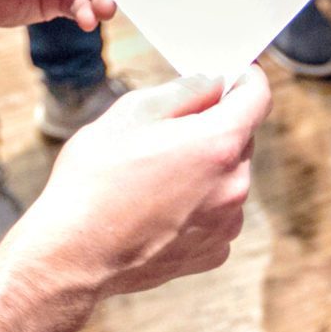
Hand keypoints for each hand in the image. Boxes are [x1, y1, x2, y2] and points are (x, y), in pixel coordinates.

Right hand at [13, 68, 270, 295]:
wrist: (73, 254)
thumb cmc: (93, 180)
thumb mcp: (129, 114)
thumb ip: (183, 91)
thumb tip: (213, 83)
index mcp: (217, 144)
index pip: (257, 97)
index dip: (245, 80)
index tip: (231, 77)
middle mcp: (234, 185)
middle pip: (241, 138)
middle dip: (213, 127)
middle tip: (167, 133)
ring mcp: (226, 224)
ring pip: (229, 177)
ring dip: (206, 169)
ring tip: (155, 177)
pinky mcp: (214, 252)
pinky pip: (218, 213)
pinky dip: (199, 205)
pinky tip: (159, 208)